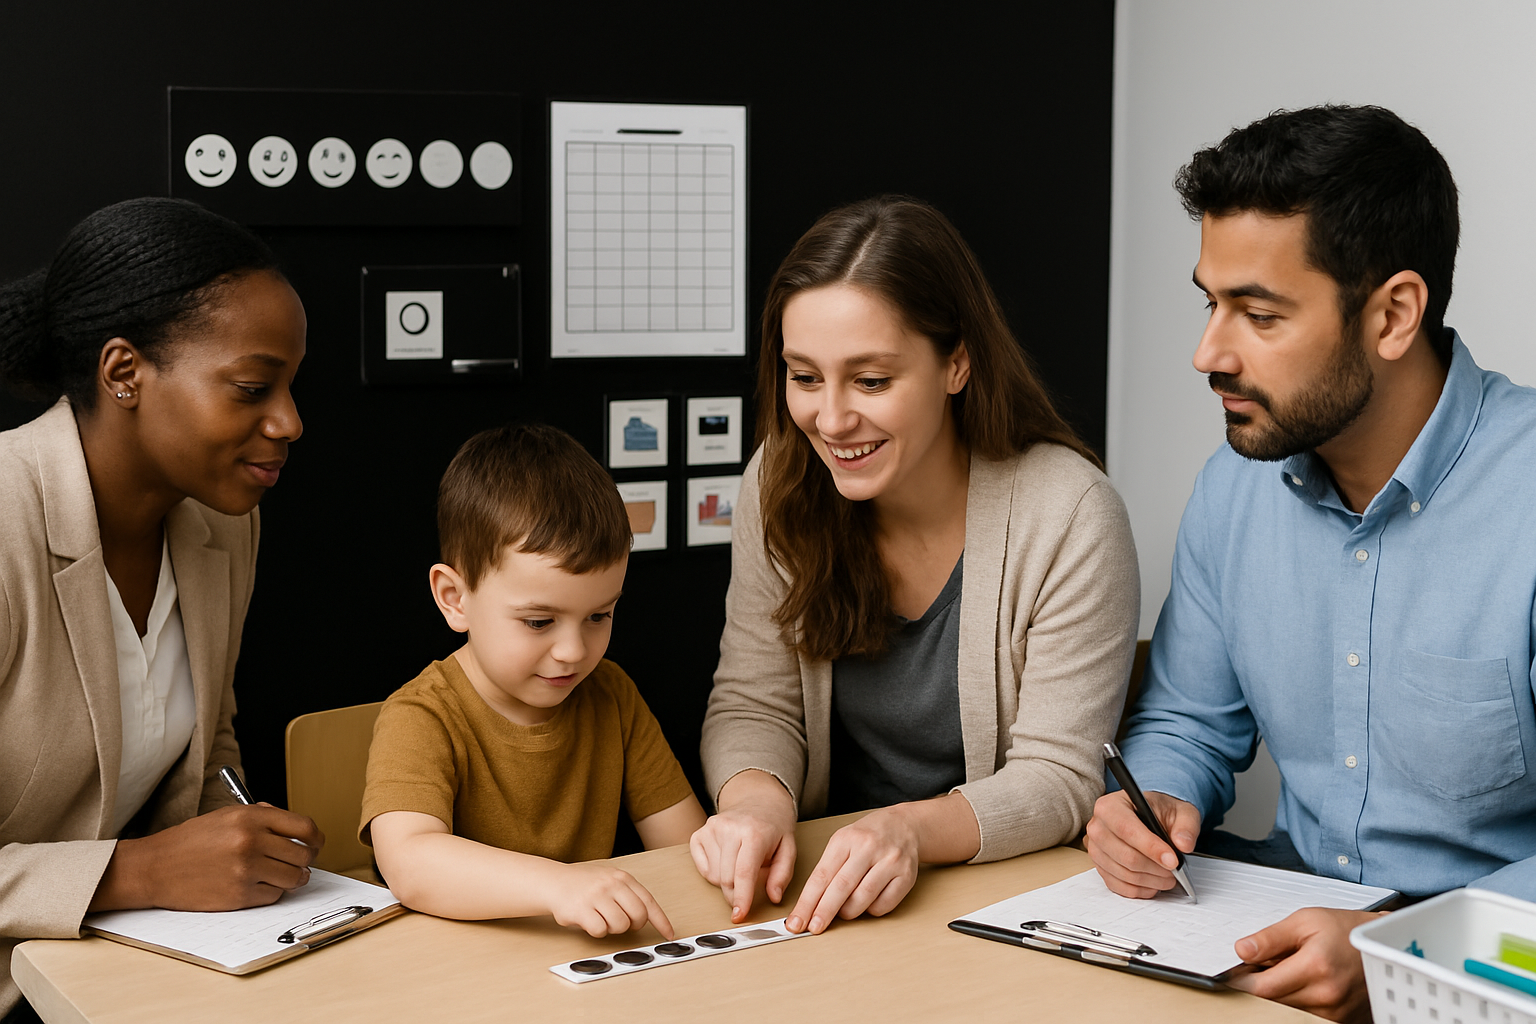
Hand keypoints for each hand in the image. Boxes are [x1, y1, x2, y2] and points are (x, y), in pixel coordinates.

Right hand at [93, 803, 322, 911]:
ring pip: (294, 878)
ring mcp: (246, 870)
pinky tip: (257, 885)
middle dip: (305, 860)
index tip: (316, 843)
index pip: (305, 827)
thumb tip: (298, 830)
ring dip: (292, 878)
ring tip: (280, 875)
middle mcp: (251, 842)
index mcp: (251, 817)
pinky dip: (271, 893)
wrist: (155, 867)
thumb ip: (264, 817)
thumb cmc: (191, 841)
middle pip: (303, 855)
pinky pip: (274, 896)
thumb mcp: (227, 815)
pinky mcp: (238, 896)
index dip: (316, 838)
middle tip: (298, 862)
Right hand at [545, 862, 673, 939]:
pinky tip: (588, 921)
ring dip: (612, 928)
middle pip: (638, 916)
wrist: (554, 881)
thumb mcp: (610, 880)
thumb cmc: (584, 884)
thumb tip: (648, 917)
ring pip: (620, 926)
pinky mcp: (581, 910)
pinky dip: (596, 931)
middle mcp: (611, 884)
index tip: (669, 934)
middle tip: (621, 922)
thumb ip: (628, 894)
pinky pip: (600, 931)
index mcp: (622, 877)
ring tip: (600, 918)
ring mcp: (596, 896)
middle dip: (632, 925)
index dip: (661, 921)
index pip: (649, 902)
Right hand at [689, 771, 797, 922]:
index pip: (744, 872)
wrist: (758, 800)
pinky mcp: (699, 833)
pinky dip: (715, 873)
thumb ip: (782, 875)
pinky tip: (727, 861)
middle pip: (726, 879)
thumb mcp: (788, 849)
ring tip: (741, 864)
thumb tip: (773, 896)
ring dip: (727, 881)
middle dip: (736, 894)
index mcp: (754, 833)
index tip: (739, 914)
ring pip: (714, 877)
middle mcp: (730, 828)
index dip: (742, 897)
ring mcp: (711, 829)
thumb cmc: (773, 826)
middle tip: (747, 891)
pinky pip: (703, 869)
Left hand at [785, 806, 919, 934]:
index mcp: (846, 838)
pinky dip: (872, 910)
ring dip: (849, 912)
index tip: (797, 921)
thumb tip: (811, 905)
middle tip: (813, 927)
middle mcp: (868, 848)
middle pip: (841, 887)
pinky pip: (884, 905)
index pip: (821, 875)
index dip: (807, 902)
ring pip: (863, 898)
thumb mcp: (843, 841)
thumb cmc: (868, 836)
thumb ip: (828, 868)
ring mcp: (889, 861)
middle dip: (824, 912)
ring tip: (844, 911)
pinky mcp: (906, 876)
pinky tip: (868, 903)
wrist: (905, 825)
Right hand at [1083, 789, 1199, 897]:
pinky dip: (1139, 890)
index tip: (1173, 861)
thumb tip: (1183, 844)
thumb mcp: (1180, 811)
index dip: (1151, 848)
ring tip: (1168, 877)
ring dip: (1150, 880)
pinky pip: (1117, 886)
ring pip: (1123, 873)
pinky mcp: (1100, 867)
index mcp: (1111, 806)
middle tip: (1175, 870)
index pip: (1127, 829)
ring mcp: (1096, 849)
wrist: (1149, 817)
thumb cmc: (1159, 812)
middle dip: (1154, 868)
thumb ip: (1186, 825)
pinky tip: (1154, 883)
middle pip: (1125, 856)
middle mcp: (1097, 827)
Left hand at [1226, 908, 1381, 1021]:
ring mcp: (1336, 1012)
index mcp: (1316, 967)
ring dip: (1279, 995)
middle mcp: (1328, 995)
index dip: (1242, 980)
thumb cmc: (1345, 929)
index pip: (1262, 988)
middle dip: (1260, 986)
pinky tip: (1300, 985)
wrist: (1381, 944)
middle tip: (1261, 968)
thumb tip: (1242, 950)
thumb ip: (1270, 938)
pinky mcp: (1342, 1020)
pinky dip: (1296, 1002)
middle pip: (1273, 1003)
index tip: (1236, 972)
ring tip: (1287, 972)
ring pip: (1287, 1012)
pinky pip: (1306, 1016)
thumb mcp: (1304, 921)